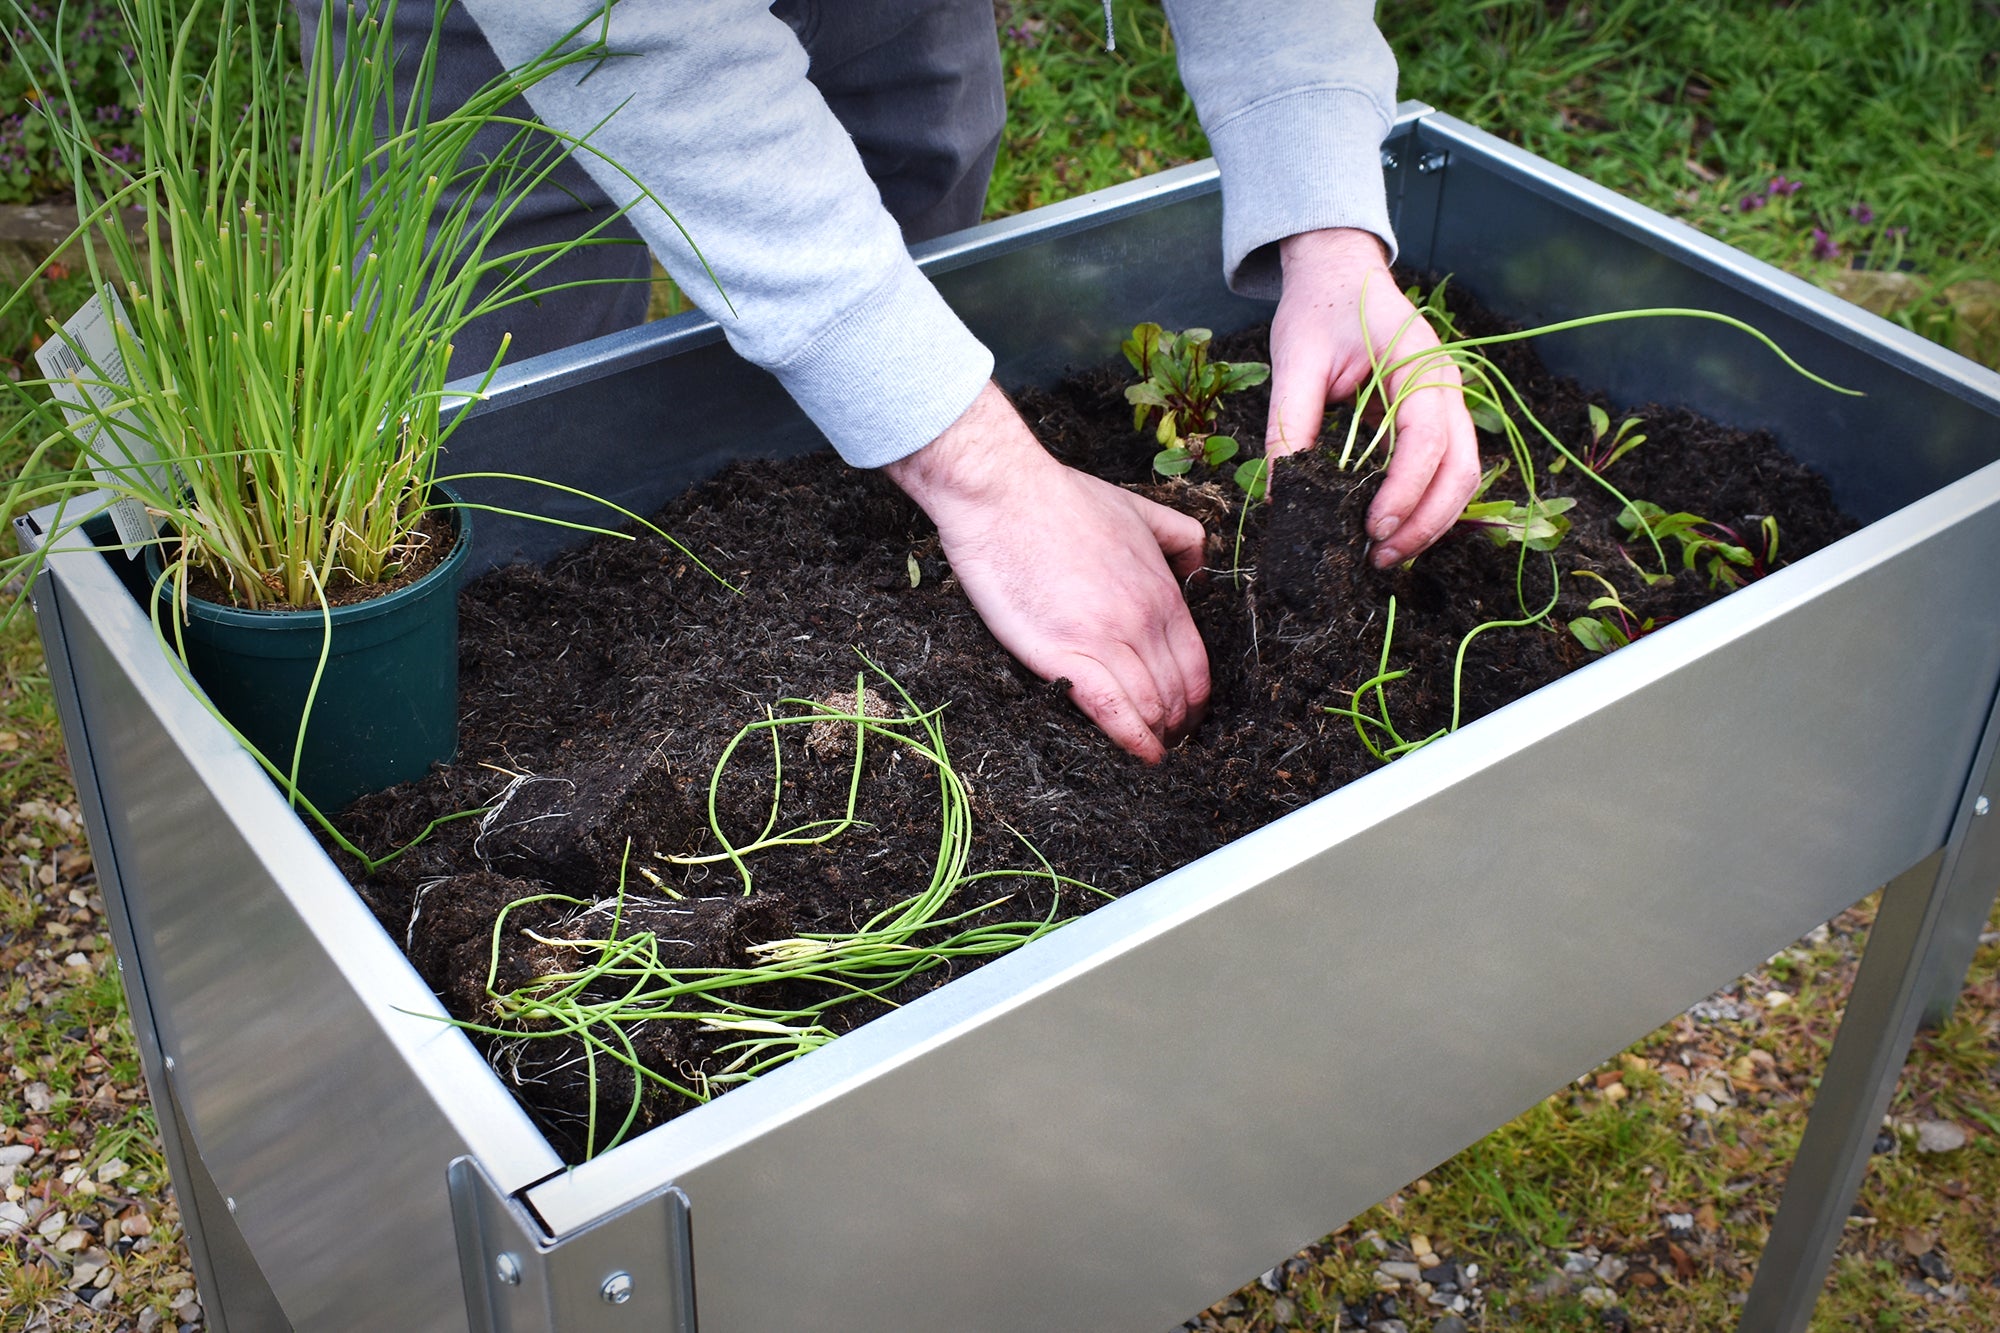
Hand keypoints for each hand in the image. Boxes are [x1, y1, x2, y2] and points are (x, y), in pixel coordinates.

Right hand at [885, 382, 1209, 761]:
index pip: (1198, 666)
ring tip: (1152, 751)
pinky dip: (1133, 740)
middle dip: (1178, 725)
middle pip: (1177, 694)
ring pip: (1150, 708)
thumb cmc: (1062, 499)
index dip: (1196, 700)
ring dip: (1157, 737)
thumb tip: (1201, 566)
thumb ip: (1179, 537)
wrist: (1004, 495)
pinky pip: (1113, 711)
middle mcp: (1144, 621)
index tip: (1188, 715)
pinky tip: (1142, 755)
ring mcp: (1106, 640)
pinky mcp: (1064, 654)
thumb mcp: (1139, 509)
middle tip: (1169, 741)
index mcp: (1164, 592)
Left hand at [1266, 227, 1480, 567]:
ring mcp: (1448, 401)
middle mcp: (1446, 383)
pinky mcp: (1436, 416)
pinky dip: (1427, 505)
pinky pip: (1447, 468)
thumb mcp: (1295, 359)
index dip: (1406, 489)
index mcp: (1419, 361)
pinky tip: (1393, 529)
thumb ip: (1290, 423)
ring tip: (1385, 554)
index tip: (1372, 527)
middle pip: (1462, 467)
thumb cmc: (1317, 308)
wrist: (1338, 272)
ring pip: (1463, 474)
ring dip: (1431, 521)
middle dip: (1426, 521)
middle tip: (1379, 558)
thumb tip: (1281, 495)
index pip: (1428, 437)